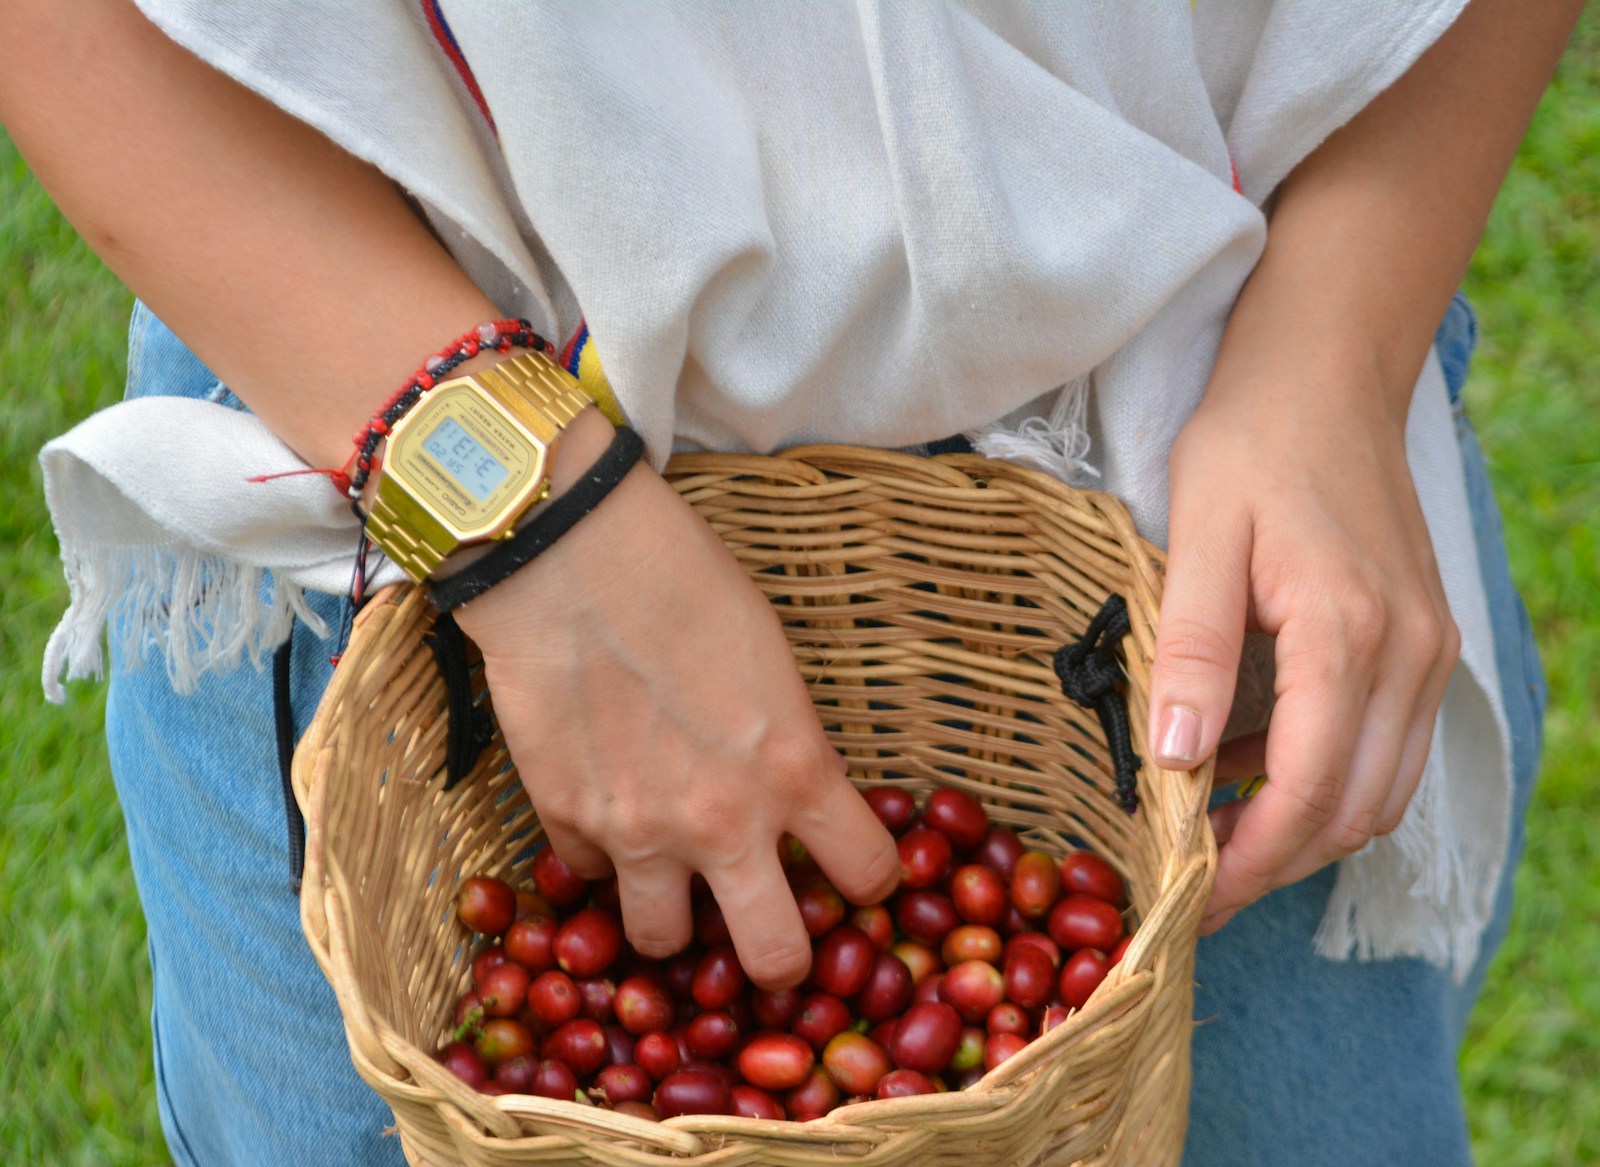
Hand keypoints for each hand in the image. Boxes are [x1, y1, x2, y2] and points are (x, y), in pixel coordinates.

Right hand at [452, 418, 899, 987]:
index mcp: (795, 771)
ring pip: (665, 946)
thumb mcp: (773, 663)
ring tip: (670, 878)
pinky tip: (604, 807)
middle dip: (781, 962)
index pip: (870, 874)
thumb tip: (790, 797)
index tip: (855, 877)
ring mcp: (638, 835)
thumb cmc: (683, 584)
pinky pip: (591, 876)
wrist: (568, 556)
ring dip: (674, 920)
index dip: (871, 882)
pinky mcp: (566, 823)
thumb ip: (790, 748)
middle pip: (776, 959)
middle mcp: (723, 824)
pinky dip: (603, 858)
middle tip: (770, 934)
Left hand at [1149, 368, 1459, 932]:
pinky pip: (1384, 745)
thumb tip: (1171, 760)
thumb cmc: (1252, 442)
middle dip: (1274, 862)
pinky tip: (1250, 761)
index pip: (1311, 792)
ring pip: (1379, 790)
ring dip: (1301, 826)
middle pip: (1354, 811)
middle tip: (1191, 883)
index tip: (1186, 896)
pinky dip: (1324, 777)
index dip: (1249, 860)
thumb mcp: (1199, 537)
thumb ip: (1190, 651)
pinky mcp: (1420, 640)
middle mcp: (1410, 655)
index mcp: (1351, 634)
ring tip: (1211, 832)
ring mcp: (1427, 650)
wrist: (1326, 373)